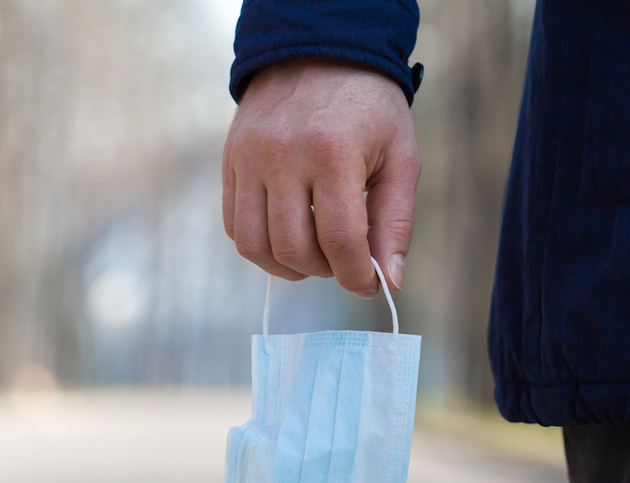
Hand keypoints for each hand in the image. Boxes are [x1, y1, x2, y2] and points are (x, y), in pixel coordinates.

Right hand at [222, 59, 419, 297]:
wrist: (318, 52)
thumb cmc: (368, 109)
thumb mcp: (400, 157)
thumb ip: (396, 221)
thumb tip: (389, 281)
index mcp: (333, 152)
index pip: (340, 241)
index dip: (356, 276)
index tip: (368, 284)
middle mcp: (283, 156)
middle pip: (295, 249)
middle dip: (324, 271)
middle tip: (343, 262)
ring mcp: (249, 159)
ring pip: (256, 247)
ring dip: (288, 267)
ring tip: (313, 257)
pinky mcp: (230, 162)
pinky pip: (235, 227)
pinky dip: (260, 245)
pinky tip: (286, 235)